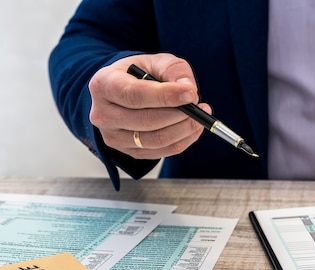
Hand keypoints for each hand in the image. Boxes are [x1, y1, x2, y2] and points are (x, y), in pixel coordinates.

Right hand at [88, 53, 207, 158]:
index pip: (134, 95)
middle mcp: (102, 114)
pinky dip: (183, 141)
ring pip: (155, 140)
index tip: (191, 94)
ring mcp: (113, 137)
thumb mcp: (156, 62)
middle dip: (180, 115)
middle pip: (146, 121)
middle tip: (200, 107)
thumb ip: (174, 70)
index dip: (165, 96)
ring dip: (184, 130)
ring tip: (200, 117)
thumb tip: (189, 90)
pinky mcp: (128, 152)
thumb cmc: (141, 74)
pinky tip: (193, 128)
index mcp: (104, 84)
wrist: (125, 92)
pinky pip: (161, 152)